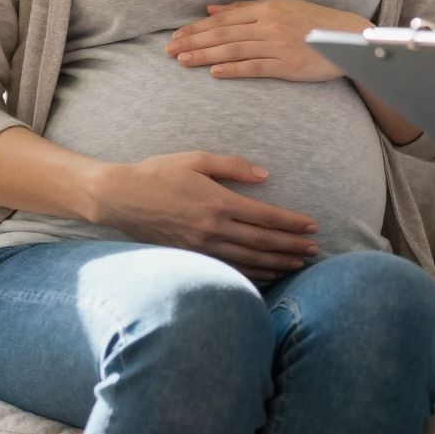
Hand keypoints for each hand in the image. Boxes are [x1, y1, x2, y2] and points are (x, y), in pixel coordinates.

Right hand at [92, 151, 319, 280]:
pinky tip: (268, 274)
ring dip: (278, 263)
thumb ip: (233, 166)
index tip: (312, 226)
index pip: (266, 217)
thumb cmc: (158, 173)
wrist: (119, 198)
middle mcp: (213, 228)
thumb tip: (265, 176)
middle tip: (315, 249)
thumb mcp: (196, 159)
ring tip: (299, 263)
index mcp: (218, 202)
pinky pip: (229, 269)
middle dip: (292, 246)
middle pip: (263, 242)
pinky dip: (253, 274)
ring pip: (249, 260)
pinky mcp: (191, 257)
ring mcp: (202, 247)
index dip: (292, 223)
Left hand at [167, 0, 367, 81]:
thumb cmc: (312, 22)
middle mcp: (270, 24)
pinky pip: (256, 67)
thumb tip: (211, 9)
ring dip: (205, 55)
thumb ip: (245, 8)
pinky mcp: (289, 66)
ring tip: (183, 62)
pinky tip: (214, 73)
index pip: (223, 19)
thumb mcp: (280, 7)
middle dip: (193, 42)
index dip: (197, 28)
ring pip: (234, 50)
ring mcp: (279, 45)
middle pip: (223, 34)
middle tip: (169, 51)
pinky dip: (233, 69)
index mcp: (267, 7)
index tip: (176, 36)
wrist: (348, 38)